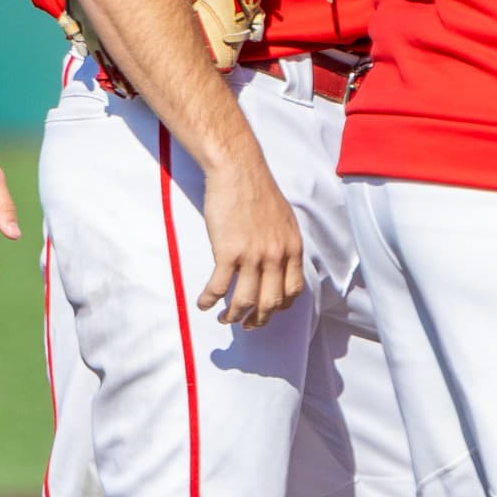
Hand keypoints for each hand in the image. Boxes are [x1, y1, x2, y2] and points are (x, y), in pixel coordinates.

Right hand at [197, 148, 306, 326]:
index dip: (281, 307)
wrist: (238, 171)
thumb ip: (283, 244)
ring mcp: (252, 255)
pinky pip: (219, 287)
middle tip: (247, 325)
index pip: (293, 290)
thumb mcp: (284, 220)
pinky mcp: (228, 252)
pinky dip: (209, 300)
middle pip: (270, 302)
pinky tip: (203, 304)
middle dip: (258, 320)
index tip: (269, 311)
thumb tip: (277, 264)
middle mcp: (276, 256)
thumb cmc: (258, 192)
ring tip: (225, 319)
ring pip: (245, 301)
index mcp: (292, 248)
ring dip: (233, 317)